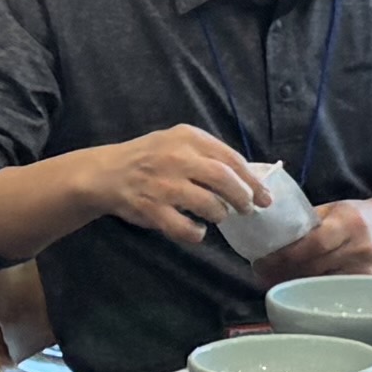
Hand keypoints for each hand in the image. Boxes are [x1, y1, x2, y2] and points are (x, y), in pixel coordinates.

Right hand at [59, 124, 270, 247]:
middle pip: (225, 180)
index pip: (231, 158)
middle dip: (243, 198)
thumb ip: (209, 155)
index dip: (253, 181)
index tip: (265, 196)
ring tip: (217, 215)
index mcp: (188, 137)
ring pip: (210, 205)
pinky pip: (186, 229)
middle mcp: (177, 157)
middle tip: (248, 210)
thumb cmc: (150, 157)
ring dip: (220, 214)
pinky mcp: (153, 209)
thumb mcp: (178, 143)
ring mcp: (164, 184)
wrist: (106, 173)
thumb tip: (250, 176)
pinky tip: (196, 230)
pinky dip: (197, 233)